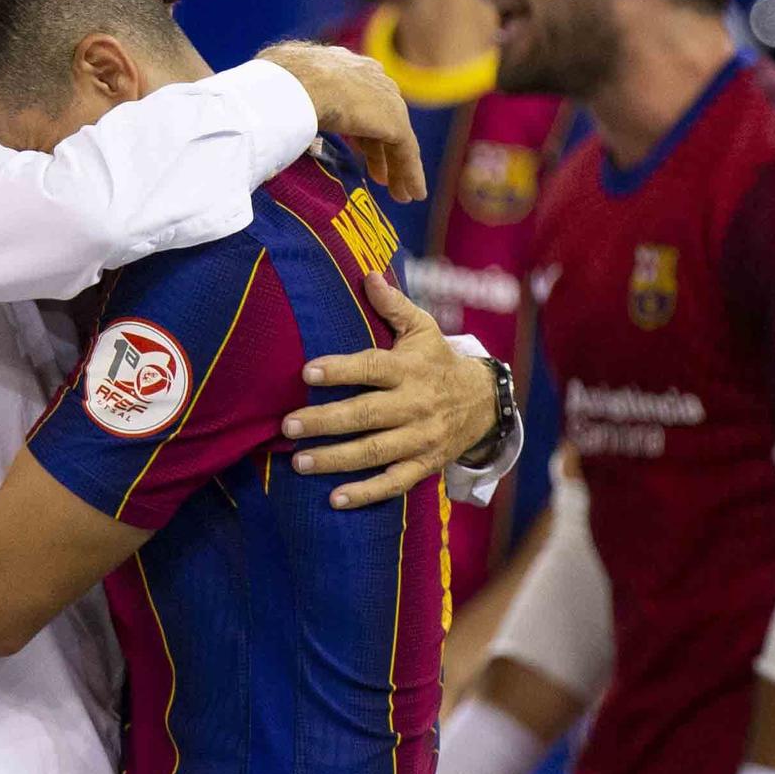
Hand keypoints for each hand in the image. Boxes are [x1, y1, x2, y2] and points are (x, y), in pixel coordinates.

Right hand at [255, 41, 426, 201]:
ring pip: (395, 137)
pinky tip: (412, 195)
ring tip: (398, 194)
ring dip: (397, 167)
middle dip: (379, 148)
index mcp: (341, 65)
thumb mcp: (275, 83)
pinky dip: (410, 174)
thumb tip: (259, 109)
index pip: (356, 98)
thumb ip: (282, 97)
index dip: (357, 126)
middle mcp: (369, 77)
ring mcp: (384, 98)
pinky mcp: (394, 122)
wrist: (293, 87)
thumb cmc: (273, 85)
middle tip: (377, 175)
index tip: (354, 148)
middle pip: (379, 118)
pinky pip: (406, 152)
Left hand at [281, 273, 496, 507]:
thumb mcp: (422, 329)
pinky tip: (335, 499)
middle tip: (289, 425)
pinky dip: (366, 493)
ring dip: (336, 460)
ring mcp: (420, 439)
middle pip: (367, 415)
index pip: (372, 369)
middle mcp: (415, 406)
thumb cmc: (438, 361)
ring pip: (375, 452)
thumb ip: (393, 305)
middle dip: (326, 421)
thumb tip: (367, 273)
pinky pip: (394, 482)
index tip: (307, 372)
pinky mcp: (424, 465)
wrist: (485, 402)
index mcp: (410, 370)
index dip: (340, 370)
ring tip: (299, 461)